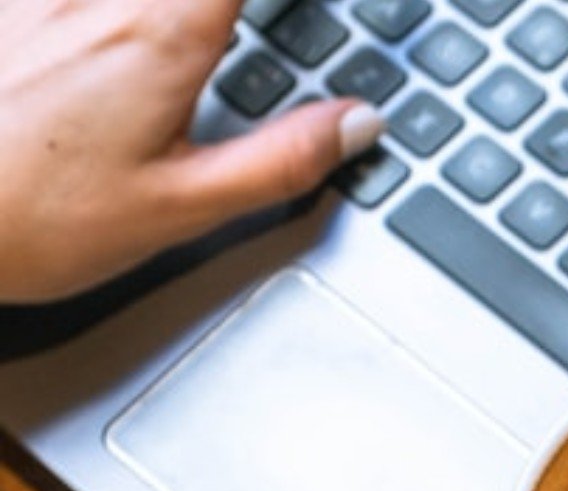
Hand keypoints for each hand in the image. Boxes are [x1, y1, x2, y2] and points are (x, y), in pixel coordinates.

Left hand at [0, 0, 382, 301]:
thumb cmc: (28, 218)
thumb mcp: (178, 210)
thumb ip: (278, 159)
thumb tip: (358, 126)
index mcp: (161, 33)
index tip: (316, 9)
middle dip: (215, 9)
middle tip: (226, 36)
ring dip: (162, 12)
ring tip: (187, 37)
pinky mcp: (7, 13)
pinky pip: (59, 0)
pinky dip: (96, 16)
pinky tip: (99, 30)